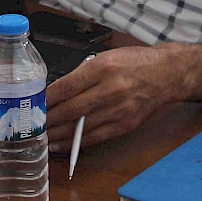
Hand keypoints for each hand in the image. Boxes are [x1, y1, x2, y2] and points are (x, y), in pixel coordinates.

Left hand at [45, 45, 188, 151]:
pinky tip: (63, 144)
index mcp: (103, 68)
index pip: (67, 86)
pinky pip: (96, 137)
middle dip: (50, 119)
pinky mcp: (125, 125)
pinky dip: (77, 143)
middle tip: (35, 124)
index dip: (48, 99)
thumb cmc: (134, 62)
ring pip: (82, 127)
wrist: (166, 74)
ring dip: (59, 134)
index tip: (36, 104)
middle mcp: (111, 89)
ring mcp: (119, 110)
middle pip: (72, 109)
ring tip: (44, 136)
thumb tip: (58, 91)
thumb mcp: (105, 57)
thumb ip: (82, 74)